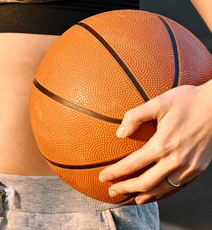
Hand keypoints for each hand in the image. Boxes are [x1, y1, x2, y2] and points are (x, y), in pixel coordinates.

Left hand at [98, 83, 211, 203]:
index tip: (102, 177)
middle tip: (111, 192)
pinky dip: (163, 194)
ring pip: (163, 190)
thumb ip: (136, 116)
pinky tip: (156, 193)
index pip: (132, 165)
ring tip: (131, 198)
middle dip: (126, 190)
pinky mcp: (198, 169)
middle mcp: (175, 161)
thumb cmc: (186, 100)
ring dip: (144, 196)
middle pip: (145, 184)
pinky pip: (177, 187)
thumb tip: (119, 133)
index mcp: (162, 144)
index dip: (116, 173)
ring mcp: (188, 168)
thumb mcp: (158, 102)